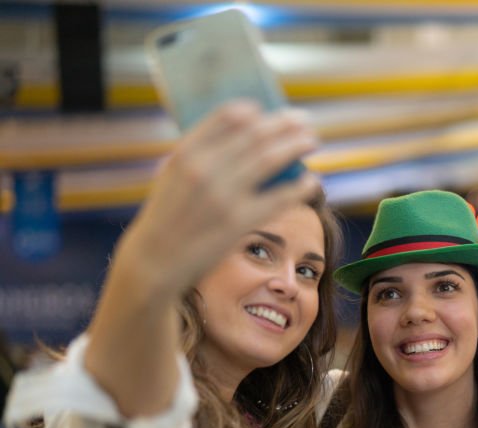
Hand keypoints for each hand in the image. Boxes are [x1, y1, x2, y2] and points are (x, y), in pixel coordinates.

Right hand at [119, 101, 319, 295]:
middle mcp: (205, 170)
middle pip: (255, 135)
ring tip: (311, 141)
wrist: (157, 260)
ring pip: (271, 159)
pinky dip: (300, 186)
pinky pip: (280, 197)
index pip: (226, 117)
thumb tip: (243, 132)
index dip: (252, 111)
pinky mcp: (240, 222)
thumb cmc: (169, 216)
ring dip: (296, 145)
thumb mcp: (172, 176)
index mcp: (186, 153)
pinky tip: (312, 180)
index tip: (267, 109)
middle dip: (284, 124)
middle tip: (303, 120)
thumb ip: (200, 154)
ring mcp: (223, 196)